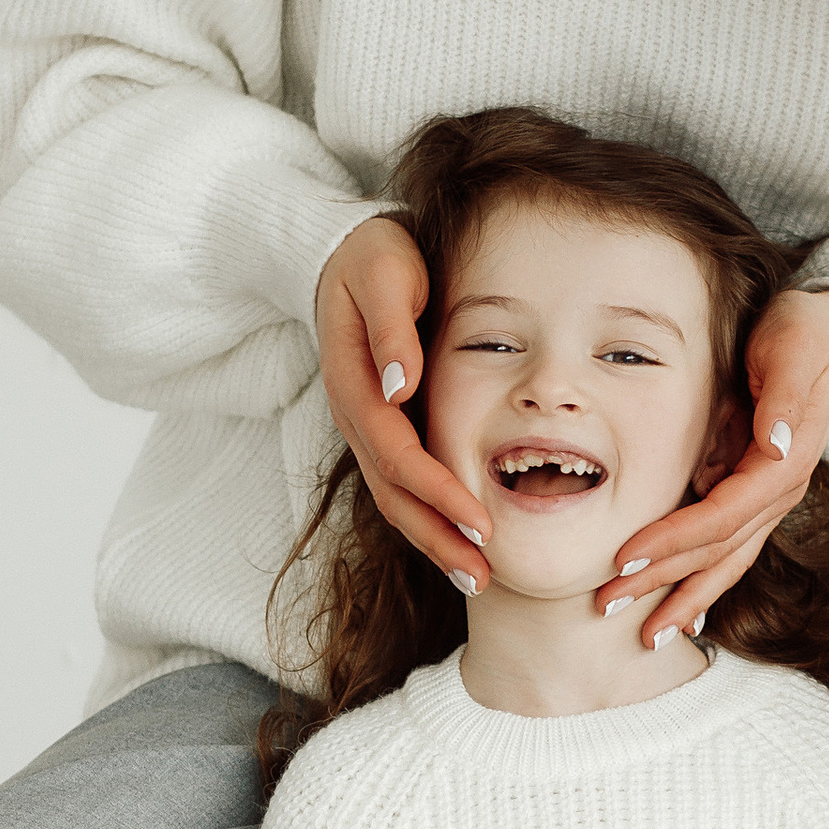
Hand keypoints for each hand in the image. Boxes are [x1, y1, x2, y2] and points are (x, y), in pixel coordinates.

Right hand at [315, 216, 493, 588]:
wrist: (346, 252)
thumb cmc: (374, 256)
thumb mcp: (382, 272)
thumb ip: (391, 325)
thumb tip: (402, 385)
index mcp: (355, 383)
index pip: (396, 453)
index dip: (437, 491)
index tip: (479, 521)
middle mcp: (356, 415)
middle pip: (393, 492)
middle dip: (436, 536)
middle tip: (481, 574)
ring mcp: (367, 426)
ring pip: (395, 498)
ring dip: (433, 541)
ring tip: (476, 576)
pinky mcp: (384, 428)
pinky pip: (402, 484)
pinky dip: (430, 517)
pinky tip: (461, 542)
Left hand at [597, 284, 828, 646]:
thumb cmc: (801, 336)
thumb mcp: (792, 350)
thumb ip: (784, 396)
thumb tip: (775, 442)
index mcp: (782, 465)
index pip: (721, 515)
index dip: (674, 540)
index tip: (626, 556)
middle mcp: (779, 493)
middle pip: (717, 551)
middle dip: (663, 581)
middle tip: (610, 603)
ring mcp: (770, 501)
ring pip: (724, 562)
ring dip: (682, 598)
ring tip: (645, 633)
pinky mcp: (757, 498)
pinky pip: (730, 551)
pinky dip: (705, 584)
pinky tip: (684, 612)